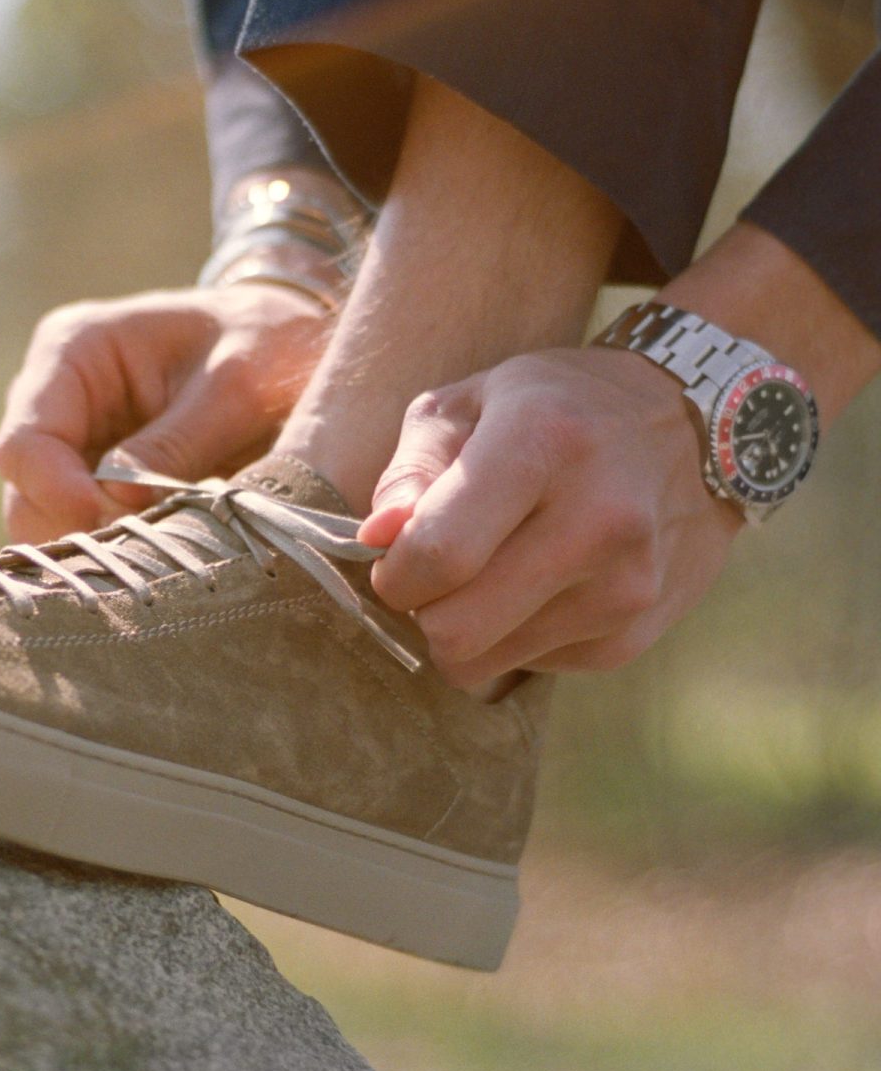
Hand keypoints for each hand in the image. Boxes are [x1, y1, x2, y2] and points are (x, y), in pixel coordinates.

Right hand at [0, 285, 330, 541]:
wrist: (298, 348)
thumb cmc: (268, 344)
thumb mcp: (237, 386)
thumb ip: (176, 443)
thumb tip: (118, 505)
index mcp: (75, 350)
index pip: (24, 441)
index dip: (55, 493)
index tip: (106, 524)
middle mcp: (58, 399)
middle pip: (26, 491)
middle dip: (73, 530)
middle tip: (139, 558)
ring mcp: (76, 443)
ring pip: (48, 521)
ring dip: (95, 548)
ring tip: (158, 560)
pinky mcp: (101, 482)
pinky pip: (86, 531)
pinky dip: (115, 552)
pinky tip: (160, 560)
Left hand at [360, 347, 742, 682]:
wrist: (696, 424)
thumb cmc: (556, 407)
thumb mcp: (471, 403)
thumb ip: (410, 471)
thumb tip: (374, 541)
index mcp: (543, 442)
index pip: (439, 553)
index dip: (394, 574)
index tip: (395, 562)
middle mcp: (597, 518)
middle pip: (458, 629)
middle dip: (425, 612)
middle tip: (438, 577)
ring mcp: (626, 583)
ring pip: (488, 661)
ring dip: (472, 628)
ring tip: (500, 570)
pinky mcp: (638, 631)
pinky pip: (535, 667)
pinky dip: (521, 636)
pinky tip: (546, 583)